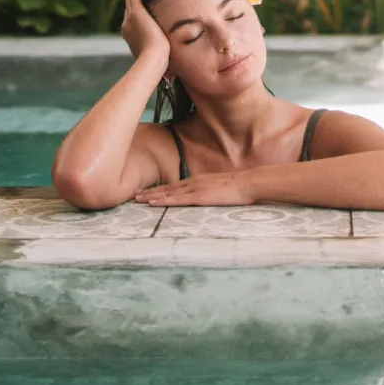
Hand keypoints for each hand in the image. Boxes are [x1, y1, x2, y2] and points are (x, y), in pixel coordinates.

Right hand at [121, 0, 169, 62]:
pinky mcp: (136, 12)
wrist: (153, 57)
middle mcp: (126, 25)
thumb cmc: (158, 63)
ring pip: (130, 0)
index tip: (142, 8)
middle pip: (128, 8)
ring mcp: (130, 18)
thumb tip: (172, 76)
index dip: (135, 13)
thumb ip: (163, 63)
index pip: (131, 20)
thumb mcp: (159, 61)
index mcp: (130, 35)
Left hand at [135, 172, 255, 206]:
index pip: (175, 186)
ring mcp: (195, 189)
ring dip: (151, 196)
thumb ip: (212, 192)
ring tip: (137, 199)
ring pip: (168, 193)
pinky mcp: (198, 196)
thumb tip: (209, 198)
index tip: (147, 192)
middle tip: (135, 195)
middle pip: (167, 188)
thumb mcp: (221, 189)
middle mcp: (193, 183)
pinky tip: (153, 203)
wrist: (248, 183)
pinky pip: (177, 199)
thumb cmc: (239, 188)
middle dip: (150, 192)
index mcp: (198, 181)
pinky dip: (163, 201)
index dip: (160, 189)